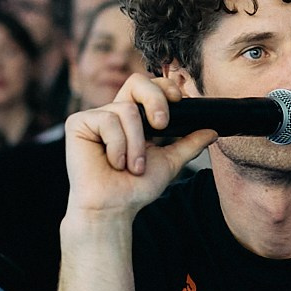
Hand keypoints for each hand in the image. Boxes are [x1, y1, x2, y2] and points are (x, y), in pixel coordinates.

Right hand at [62, 72, 218, 220]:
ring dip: (136, 144)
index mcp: (134, 119)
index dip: (164, 87)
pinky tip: (113, 163)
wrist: (113, 209)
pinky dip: (118, 147)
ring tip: (133, 167)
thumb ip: (189, 144)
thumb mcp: (169, 163)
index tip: (179, 101)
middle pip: (136, 81)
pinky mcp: (78, 123)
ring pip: (126, 111)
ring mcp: (95, 117)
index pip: (150, 87)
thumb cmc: (134, 189)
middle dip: (155, 99)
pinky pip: (108, 121)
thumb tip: (212, 130)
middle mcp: (114, 113)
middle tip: (162, 125)